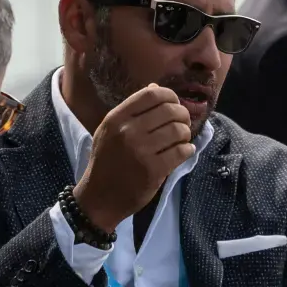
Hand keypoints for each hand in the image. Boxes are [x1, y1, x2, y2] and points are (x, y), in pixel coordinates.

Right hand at [73, 85, 192, 230]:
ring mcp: (141, 151)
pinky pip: (181, 151)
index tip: (174, 105)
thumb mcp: (110, 130)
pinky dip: (187, 149)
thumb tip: (155, 89)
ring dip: (185, 134)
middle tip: (183, 124)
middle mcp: (128, 131)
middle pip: (170, 110)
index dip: (170, 96)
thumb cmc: (107, 161)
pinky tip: (184, 151)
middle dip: (183, 115)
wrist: (99, 197)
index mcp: (117, 118)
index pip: (152, 95)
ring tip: (181, 140)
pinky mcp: (153, 170)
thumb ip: (132, 110)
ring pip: (179, 130)